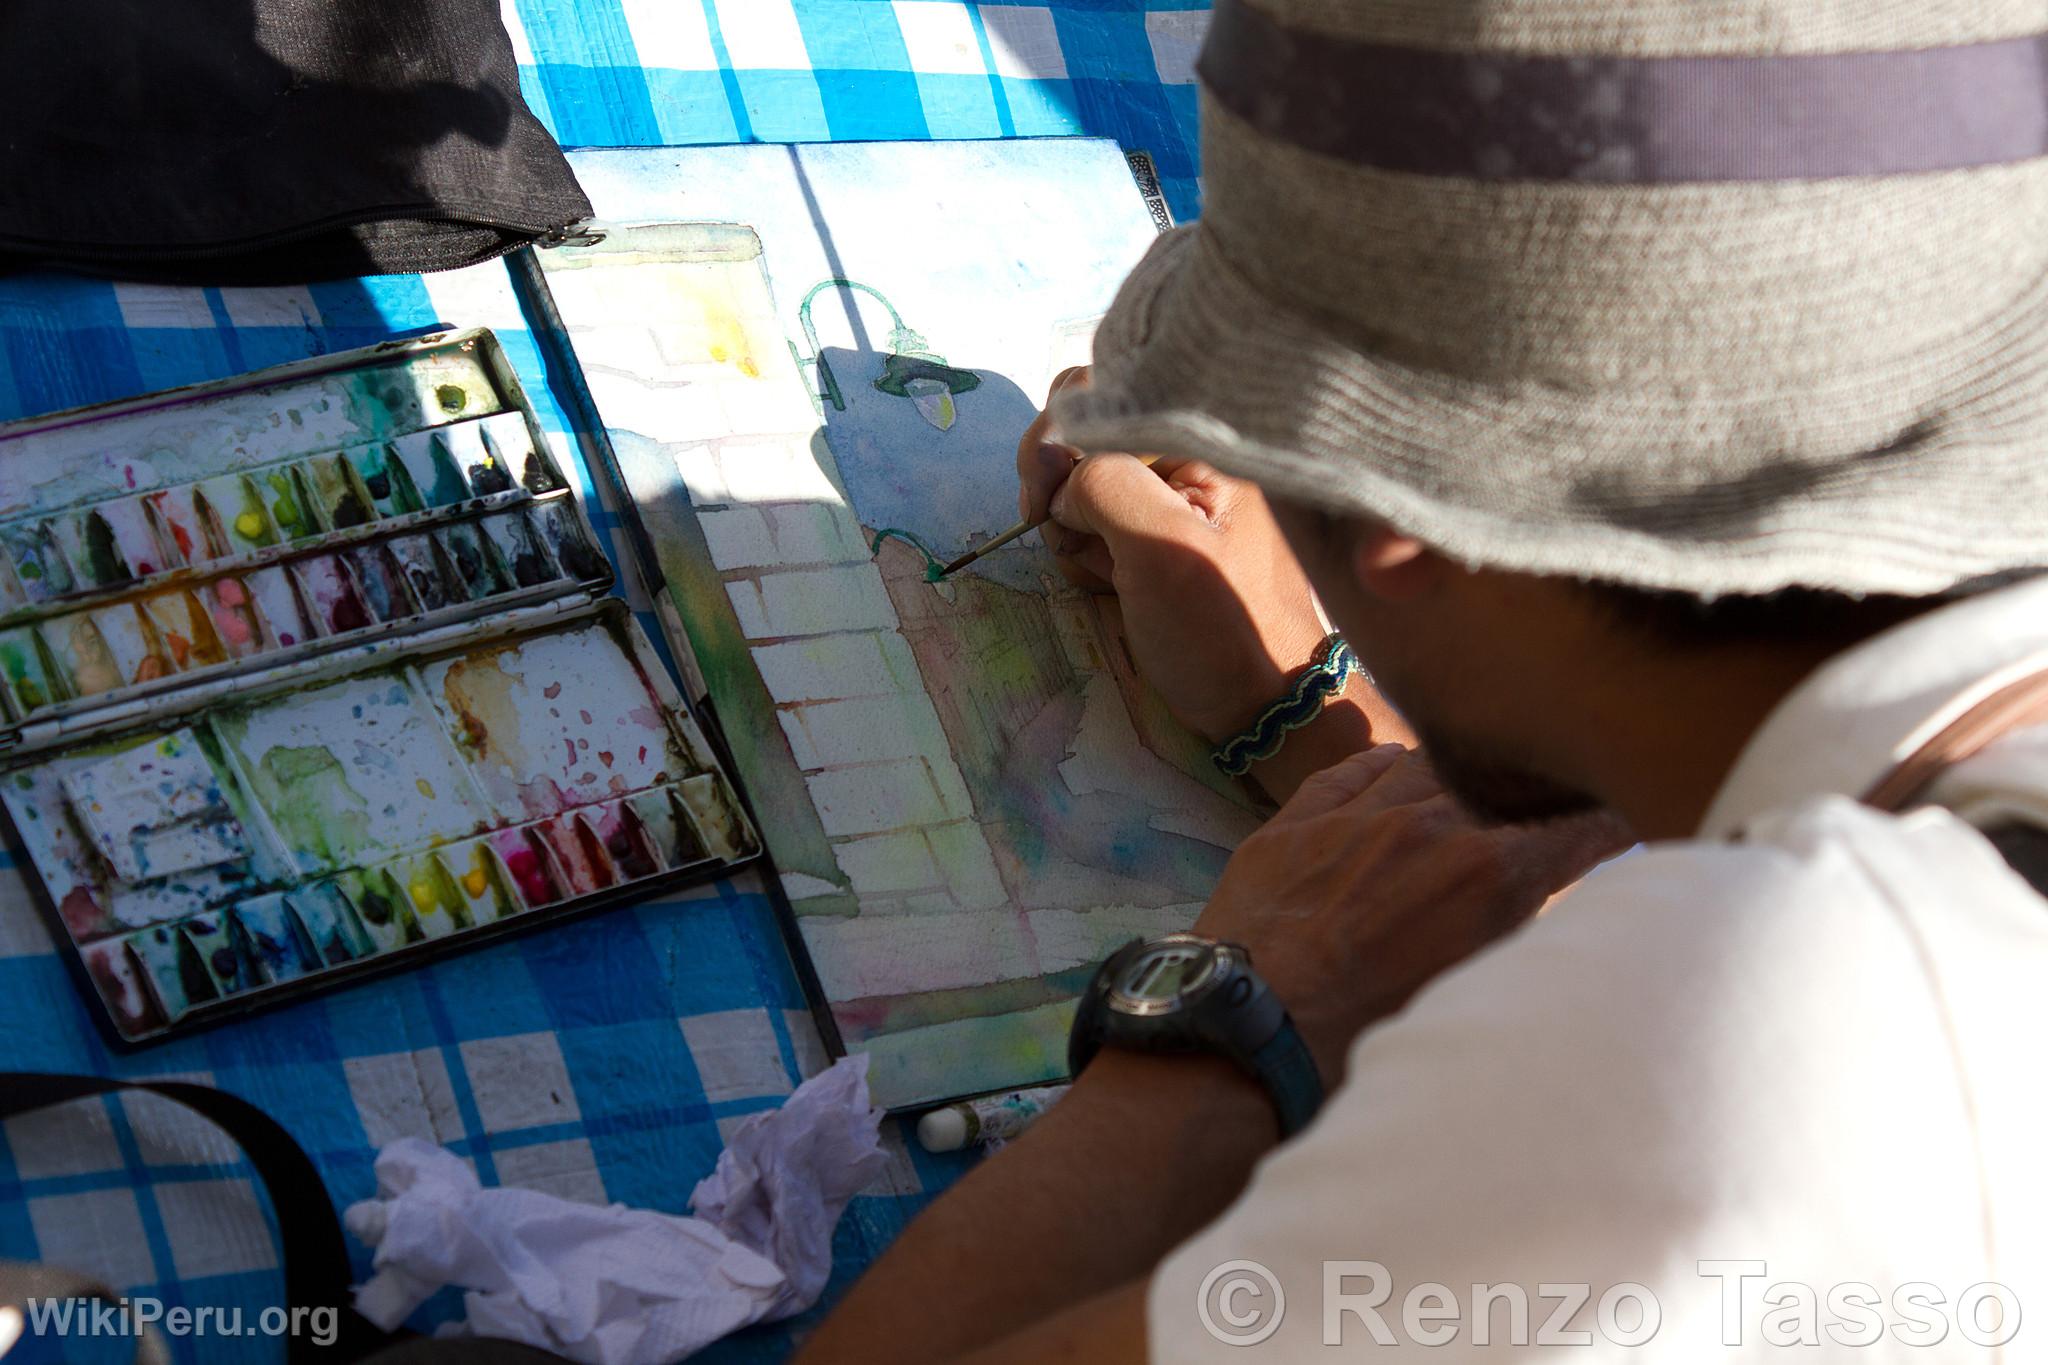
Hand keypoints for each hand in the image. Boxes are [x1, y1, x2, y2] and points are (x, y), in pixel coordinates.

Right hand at [1015, 367, 1332, 745]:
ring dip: (1070, 523)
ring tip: (1096, 571)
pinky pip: (1097, 519)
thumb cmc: (1221, 628)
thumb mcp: (1160, 546)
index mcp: (1208, 439)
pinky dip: (1086, 547)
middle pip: (1088, 430)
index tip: (1043, 496)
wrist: (1262, 705)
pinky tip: (1104, 581)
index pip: (1105, 392)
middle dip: (1059, 481)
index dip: (1059, 436)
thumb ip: (1105, 484)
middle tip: (1056, 532)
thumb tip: (1065, 482)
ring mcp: (1175, 494)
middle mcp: (1192, 452)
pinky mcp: (1159, 532)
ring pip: (1083, 480)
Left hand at [1195, 746, 1631, 1081]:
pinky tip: (1398, 768)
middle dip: (1533, 793)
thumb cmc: (1365, 1045)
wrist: (1248, 1035)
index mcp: (1491, 873)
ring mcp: (1357, 814)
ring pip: (1427, 764)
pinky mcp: (1295, 821)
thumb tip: (1549, 901)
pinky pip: (1353, 771)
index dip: (1613, 820)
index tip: (1628, 818)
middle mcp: (1431, 824)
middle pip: (1504, 783)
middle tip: (1549, 802)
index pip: (1583, 824)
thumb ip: (1521, 933)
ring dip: (1457, 778)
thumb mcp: (1474, 996)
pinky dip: (1384, 769)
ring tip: (1472, 790)